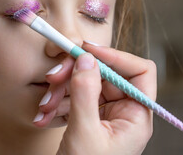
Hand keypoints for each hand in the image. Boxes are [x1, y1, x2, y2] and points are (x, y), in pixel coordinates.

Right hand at [34, 42, 156, 154]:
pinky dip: (56, 104)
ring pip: (83, 86)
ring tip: (44, 108)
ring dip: (59, 93)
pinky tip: (44, 116)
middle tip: (53, 77)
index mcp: (136, 116)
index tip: (87, 51)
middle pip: (103, 75)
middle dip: (74, 76)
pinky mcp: (87, 118)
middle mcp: (122, 112)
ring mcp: (103, 114)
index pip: (139, 72)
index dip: (116, 56)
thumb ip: (85, 93)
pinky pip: (72, 99)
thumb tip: (86, 59)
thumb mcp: (84, 133)